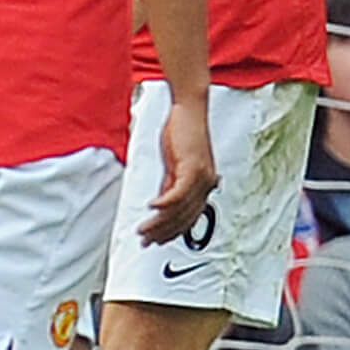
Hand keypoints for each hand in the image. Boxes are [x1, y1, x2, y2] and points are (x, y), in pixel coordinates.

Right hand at [137, 94, 217, 246]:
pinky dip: (163, 203)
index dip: (172, 233)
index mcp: (204, 185)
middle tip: (145, 241)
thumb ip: (170, 184)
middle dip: (162, 233)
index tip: (156, 241)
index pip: (189, 218)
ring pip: (179, 210)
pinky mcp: (194, 168)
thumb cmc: (182, 131)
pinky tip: (151, 208)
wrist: (190, 109)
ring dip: (158, 222)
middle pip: (184, 219)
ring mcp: (202, 177)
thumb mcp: (175, 164)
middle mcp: (206, 184)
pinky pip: (177, 194)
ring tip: (143, 230)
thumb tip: (161, 206)